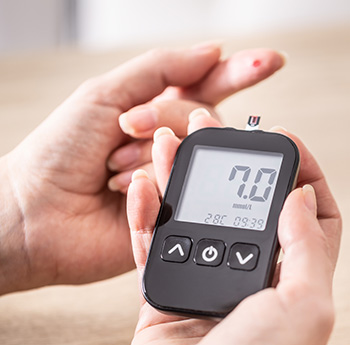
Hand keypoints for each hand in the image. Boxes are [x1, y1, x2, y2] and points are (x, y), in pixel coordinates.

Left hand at [0, 44, 284, 293]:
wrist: (38, 215)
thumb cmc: (59, 153)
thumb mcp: (105, 95)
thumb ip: (160, 71)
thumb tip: (213, 52)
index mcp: (154, 112)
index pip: (209, 86)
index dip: (241, 73)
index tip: (270, 62)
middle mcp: (167, 145)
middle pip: (204, 122)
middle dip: (166, 123)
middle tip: (126, 131)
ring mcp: (172, 180)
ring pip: (196, 159)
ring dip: (146, 158)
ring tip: (110, 171)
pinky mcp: (170, 214)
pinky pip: (185, 197)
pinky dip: (150, 189)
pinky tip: (122, 192)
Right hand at [124, 111, 341, 344]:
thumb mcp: (304, 307)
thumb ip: (305, 247)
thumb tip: (301, 195)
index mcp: (290, 276)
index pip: (304, 212)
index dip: (298, 171)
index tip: (280, 140)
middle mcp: (248, 272)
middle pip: (239, 203)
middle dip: (226, 162)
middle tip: (212, 127)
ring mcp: (203, 274)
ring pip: (191, 213)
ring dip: (179, 178)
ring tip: (169, 144)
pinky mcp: (165, 284)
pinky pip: (153, 241)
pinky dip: (146, 214)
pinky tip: (142, 186)